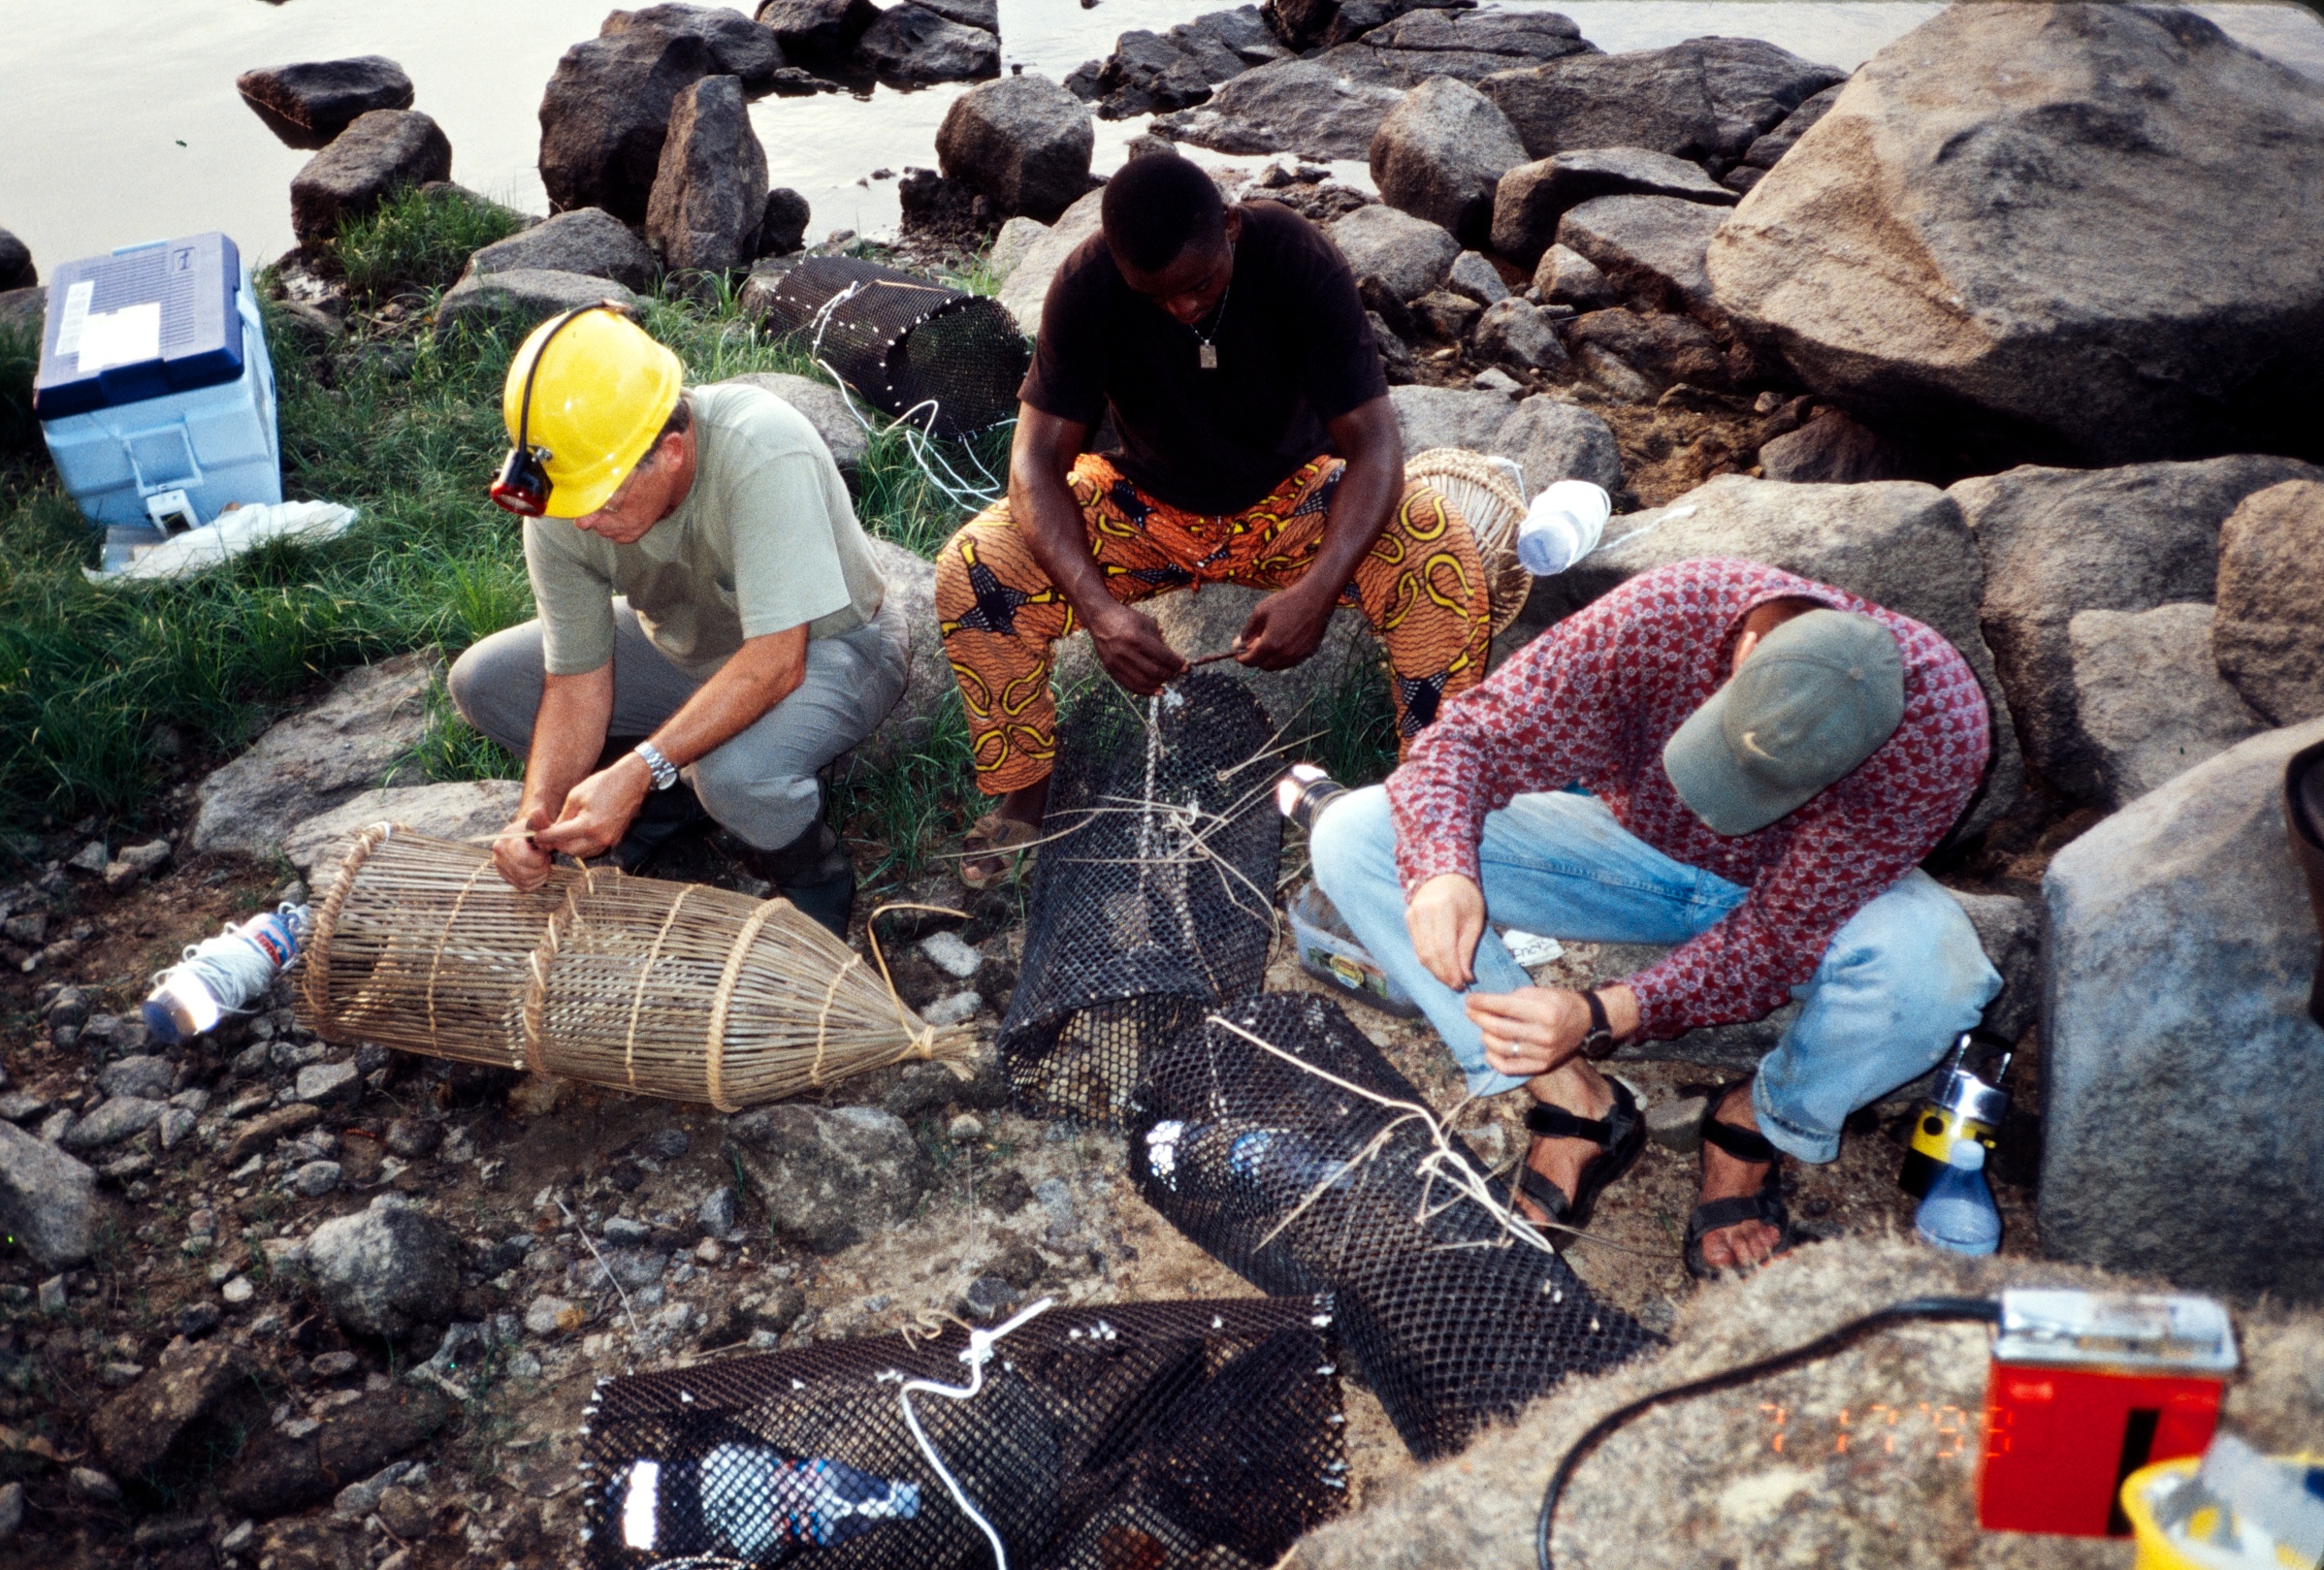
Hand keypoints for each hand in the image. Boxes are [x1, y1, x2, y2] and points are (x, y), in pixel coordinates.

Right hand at [493, 805, 555, 890]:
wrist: (528, 837)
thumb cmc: (538, 830)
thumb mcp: (542, 824)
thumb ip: (541, 821)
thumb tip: (537, 811)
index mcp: (505, 840)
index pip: (522, 856)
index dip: (539, 857)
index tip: (544, 851)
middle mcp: (498, 855)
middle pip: (524, 873)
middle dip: (541, 867)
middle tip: (546, 858)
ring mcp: (501, 868)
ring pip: (525, 881)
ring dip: (540, 874)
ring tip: (542, 862)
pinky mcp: (506, 878)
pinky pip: (525, 887)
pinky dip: (536, 881)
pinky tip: (538, 870)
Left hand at [533, 755, 652, 861]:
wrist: (632, 782)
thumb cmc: (604, 784)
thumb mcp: (576, 796)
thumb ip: (563, 816)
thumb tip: (552, 829)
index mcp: (588, 826)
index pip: (558, 837)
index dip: (544, 836)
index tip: (535, 836)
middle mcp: (599, 838)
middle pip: (569, 850)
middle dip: (556, 843)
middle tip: (549, 834)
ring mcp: (609, 841)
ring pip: (581, 853)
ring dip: (570, 846)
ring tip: (564, 833)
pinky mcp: (614, 840)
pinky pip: (593, 849)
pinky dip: (583, 845)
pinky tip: (579, 834)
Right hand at [1088, 605, 1186, 695]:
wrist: (1099, 617)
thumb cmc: (1126, 617)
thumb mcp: (1146, 622)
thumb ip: (1159, 640)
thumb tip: (1172, 659)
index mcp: (1136, 637)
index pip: (1163, 656)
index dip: (1177, 664)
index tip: (1185, 667)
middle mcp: (1125, 651)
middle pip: (1154, 671)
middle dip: (1169, 675)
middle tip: (1176, 674)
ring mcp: (1116, 662)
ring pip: (1143, 682)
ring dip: (1159, 685)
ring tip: (1167, 682)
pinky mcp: (1110, 669)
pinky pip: (1130, 685)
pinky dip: (1145, 691)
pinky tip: (1156, 691)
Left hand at [1234, 582, 1335, 670]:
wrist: (1316, 597)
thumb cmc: (1287, 601)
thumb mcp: (1261, 611)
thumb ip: (1248, 630)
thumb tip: (1239, 643)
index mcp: (1270, 645)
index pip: (1251, 661)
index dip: (1242, 659)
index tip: (1238, 655)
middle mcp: (1285, 654)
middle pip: (1265, 666)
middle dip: (1257, 659)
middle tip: (1254, 646)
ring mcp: (1298, 655)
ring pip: (1279, 665)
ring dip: (1271, 659)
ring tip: (1270, 643)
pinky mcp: (1309, 652)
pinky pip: (1292, 660)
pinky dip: (1284, 656)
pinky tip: (1284, 642)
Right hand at [1405, 873, 1485, 989]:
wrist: (1445, 877)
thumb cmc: (1465, 897)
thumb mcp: (1474, 920)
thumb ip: (1467, 949)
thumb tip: (1465, 977)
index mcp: (1443, 908)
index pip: (1443, 947)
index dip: (1451, 969)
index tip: (1461, 983)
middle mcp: (1423, 911)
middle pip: (1429, 953)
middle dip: (1443, 974)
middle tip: (1456, 985)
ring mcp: (1412, 915)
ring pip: (1421, 953)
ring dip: (1435, 970)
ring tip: (1450, 979)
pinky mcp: (1408, 920)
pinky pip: (1417, 947)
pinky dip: (1428, 961)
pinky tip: (1440, 967)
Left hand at [1466, 987, 1593, 1078]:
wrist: (1585, 1022)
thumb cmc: (1559, 1002)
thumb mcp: (1539, 992)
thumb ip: (1512, 998)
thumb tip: (1483, 1003)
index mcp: (1545, 1012)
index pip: (1505, 1007)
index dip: (1482, 1002)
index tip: (1469, 999)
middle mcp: (1545, 1034)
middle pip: (1500, 1028)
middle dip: (1479, 1018)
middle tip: (1469, 1012)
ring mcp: (1543, 1053)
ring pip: (1501, 1048)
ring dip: (1485, 1036)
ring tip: (1482, 1028)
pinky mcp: (1542, 1066)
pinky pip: (1509, 1068)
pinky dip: (1493, 1060)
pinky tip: (1489, 1049)